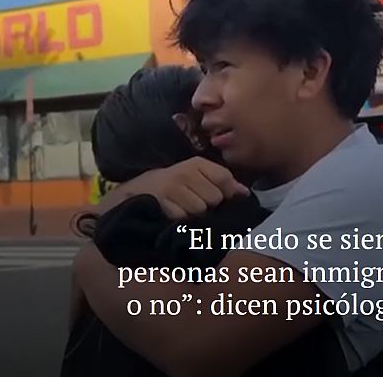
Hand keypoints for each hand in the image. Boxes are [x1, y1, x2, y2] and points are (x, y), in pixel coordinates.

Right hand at [124, 157, 248, 219]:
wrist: (137, 192)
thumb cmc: (173, 184)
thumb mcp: (196, 176)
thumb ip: (222, 181)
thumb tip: (245, 192)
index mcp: (196, 163)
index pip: (224, 178)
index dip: (227, 192)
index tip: (220, 197)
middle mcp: (184, 172)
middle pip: (215, 197)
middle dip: (208, 204)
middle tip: (193, 201)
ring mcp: (172, 188)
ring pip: (200, 209)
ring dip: (194, 213)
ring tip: (182, 207)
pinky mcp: (163, 204)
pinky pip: (184, 218)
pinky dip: (181, 220)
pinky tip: (173, 213)